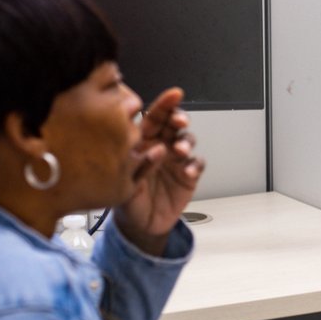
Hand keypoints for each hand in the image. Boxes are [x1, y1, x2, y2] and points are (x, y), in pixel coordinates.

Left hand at [115, 87, 205, 254]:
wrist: (140, 224)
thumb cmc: (127, 198)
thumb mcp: (124, 180)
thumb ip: (139, 164)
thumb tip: (156, 149)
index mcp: (143, 141)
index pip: (154, 117)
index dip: (165, 104)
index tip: (175, 95)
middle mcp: (161, 146)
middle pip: (173, 124)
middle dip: (179, 118)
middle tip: (179, 122)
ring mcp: (175, 160)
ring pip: (187, 140)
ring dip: (186, 142)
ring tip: (180, 151)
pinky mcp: (188, 175)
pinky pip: (196, 164)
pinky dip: (194, 165)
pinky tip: (188, 171)